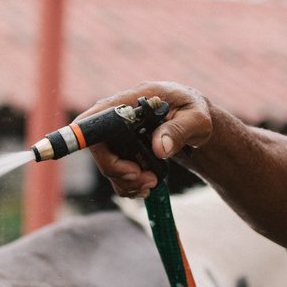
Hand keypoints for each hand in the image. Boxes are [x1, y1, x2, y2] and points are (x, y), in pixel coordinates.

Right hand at [81, 81, 214, 197]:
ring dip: (125, 181)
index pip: (97, 116)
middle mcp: (116, 116)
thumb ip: (179, 130)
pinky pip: (113, 172)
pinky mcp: (119, 149)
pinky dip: (126, 184)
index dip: (90, 138)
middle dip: (117, 170)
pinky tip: (146, 186)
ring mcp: (115, 134)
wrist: (193, 123)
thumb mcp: (197, 120)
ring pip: (105, 163)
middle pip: (97, 146)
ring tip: (152, 184)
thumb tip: (159, 148)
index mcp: (132, 100)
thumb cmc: (195, 114)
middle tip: (146, 180)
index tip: (118, 162)